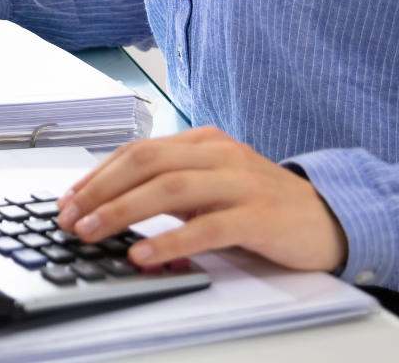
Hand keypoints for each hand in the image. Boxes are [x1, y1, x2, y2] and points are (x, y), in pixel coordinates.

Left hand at [55, 126, 347, 271]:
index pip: (138, 151)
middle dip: (100, 190)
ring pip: (170, 188)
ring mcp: (240, 183)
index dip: (98, 175)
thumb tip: (112, 203)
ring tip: (92, 233)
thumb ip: (171, 186)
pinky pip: (206, 227)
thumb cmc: (263, 203)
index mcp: (203, 142)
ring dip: (122, 212)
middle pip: (146, 162)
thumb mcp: (213, 184)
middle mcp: (219, 154)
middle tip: (70, 217)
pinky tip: (143, 256)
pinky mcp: (258, 217)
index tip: (68, 200)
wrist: (330, 216)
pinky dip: (170, 241)